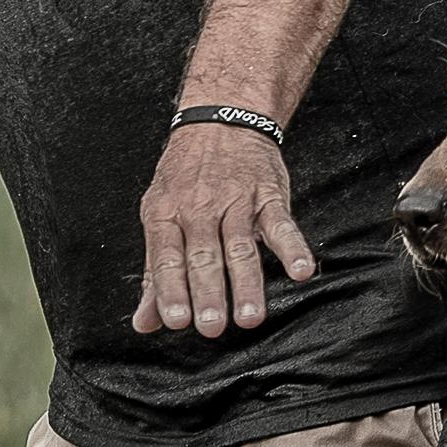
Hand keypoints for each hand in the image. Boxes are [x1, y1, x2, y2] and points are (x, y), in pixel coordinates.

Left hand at [132, 122, 315, 336]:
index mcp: (166, 215)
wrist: (220, 120)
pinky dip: (293, 248)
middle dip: (208, 294)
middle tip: (212, 327)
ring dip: (247, 284)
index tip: (176, 321)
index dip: (170, 290)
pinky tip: (301, 271)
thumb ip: (156, 273)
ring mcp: (236, 201)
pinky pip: (281, 224)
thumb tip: (144, 322)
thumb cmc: (186, 175)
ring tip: (251, 317)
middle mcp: (199, 208)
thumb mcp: (160, 215)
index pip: (167, 258)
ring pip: (241, 247)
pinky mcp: (268, 196)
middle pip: (204, 256)